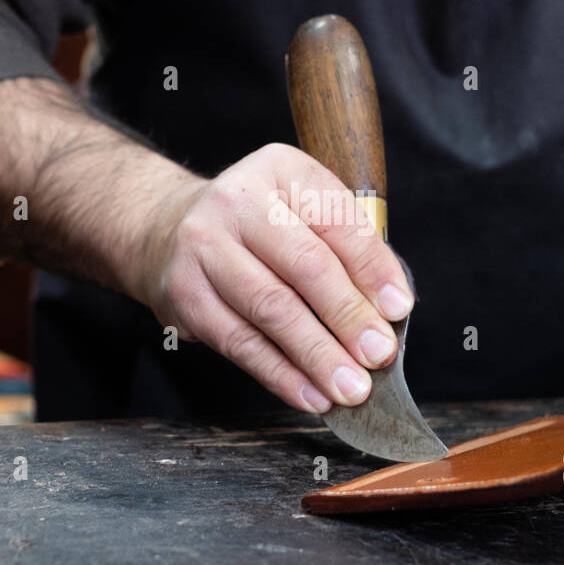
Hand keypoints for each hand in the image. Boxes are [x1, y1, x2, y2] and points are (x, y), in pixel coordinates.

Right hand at [132, 143, 413, 413]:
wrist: (165, 229)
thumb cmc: (257, 226)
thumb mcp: (302, 212)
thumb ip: (347, 250)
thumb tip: (389, 310)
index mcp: (281, 170)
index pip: (336, 220)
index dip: (372, 268)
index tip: (398, 309)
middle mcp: (237, 201)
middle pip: (304, 265)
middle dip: (348, 317)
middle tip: (378, 355)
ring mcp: (204, 246)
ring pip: (271, 309)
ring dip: (317, 356)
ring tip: (350, 387)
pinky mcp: (184, 293)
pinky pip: (240, 342)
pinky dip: (280, 375)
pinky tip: (310, 394)